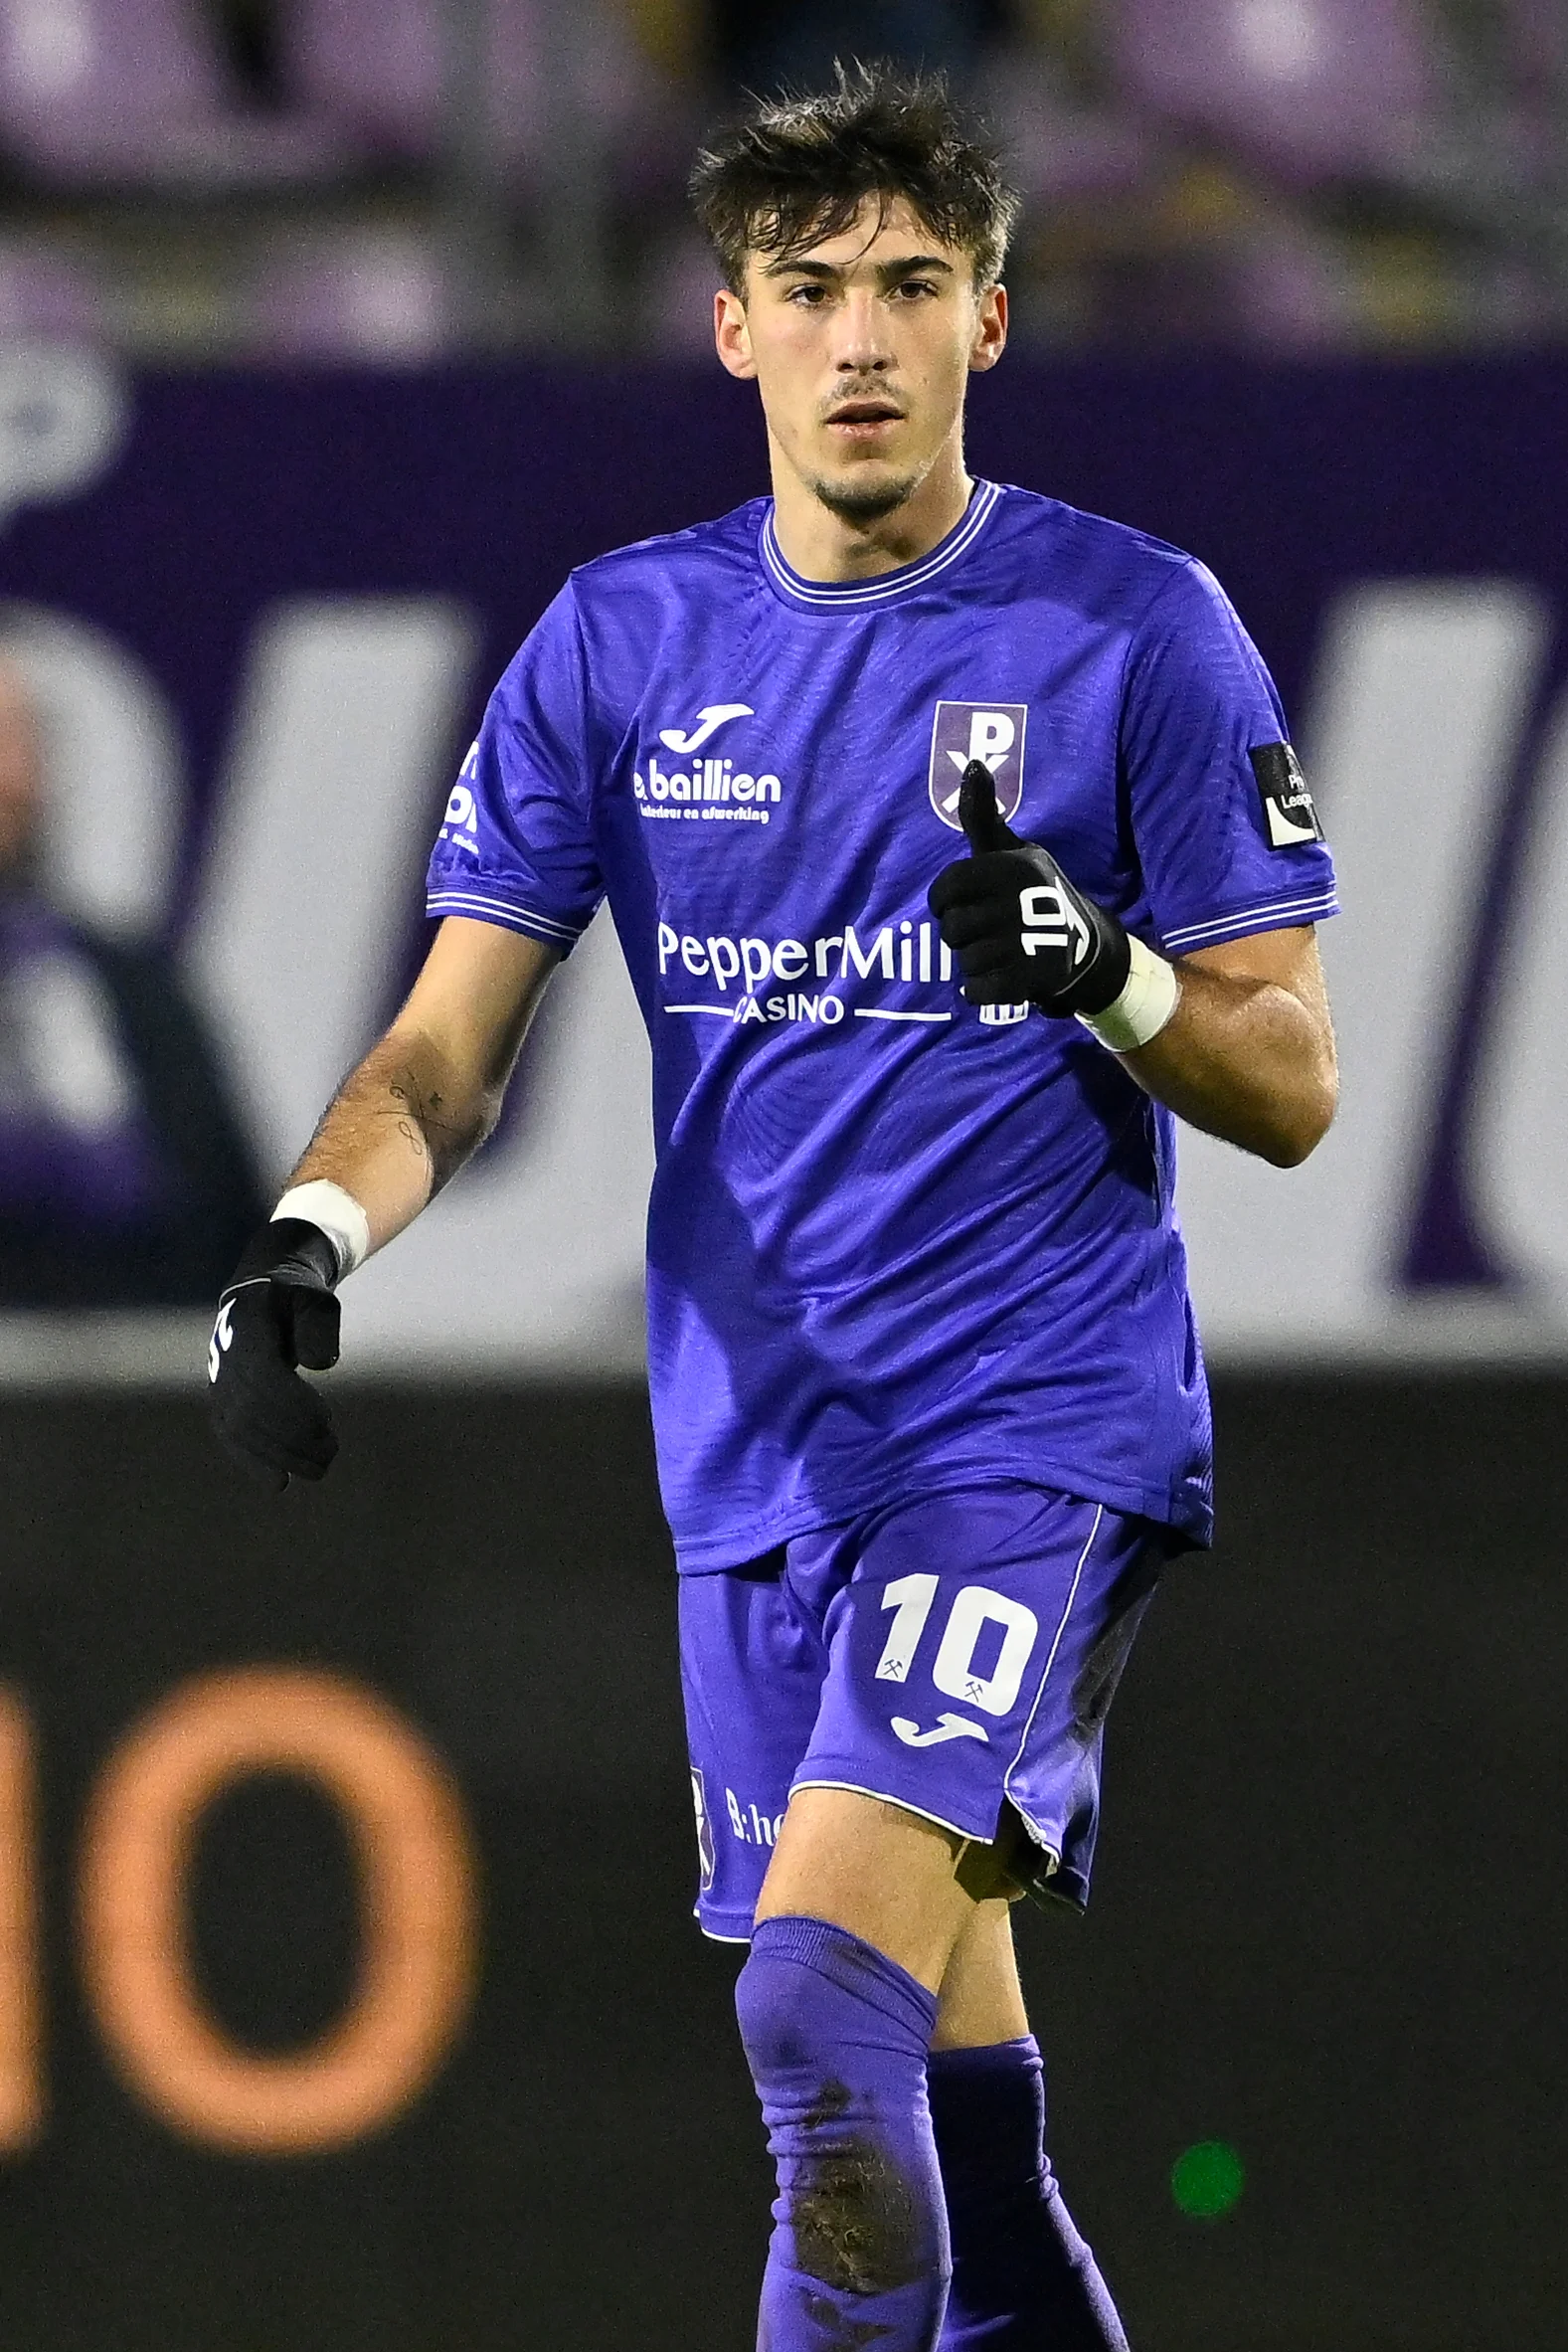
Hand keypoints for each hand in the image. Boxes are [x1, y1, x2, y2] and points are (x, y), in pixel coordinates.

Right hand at [207, 1219, 341, 1490]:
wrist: (262, 1294)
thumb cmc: (297, 1296)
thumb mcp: (316, 1297)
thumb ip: (319, 1324)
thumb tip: (319, 1364)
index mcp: (244, 1326)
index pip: (262, 1374)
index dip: (292, 1402)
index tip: (328, 1419)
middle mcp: (223, 1356)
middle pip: (251, 1407)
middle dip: (292, 1436)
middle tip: (332, 1451)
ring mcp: (217, 1379)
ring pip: (240, 1427)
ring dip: (279, 1454)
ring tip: (319, 1468)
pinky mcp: (221, 1399)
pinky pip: (229, 1434)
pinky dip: (252, 1461)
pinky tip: (279, 1483)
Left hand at [928, 761, 1131, 1014]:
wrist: (1087, 947)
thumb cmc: (1032, 893)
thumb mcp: (1010, 851)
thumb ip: (983, 816)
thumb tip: (972, 763)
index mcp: (1014, 868)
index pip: (945, 889)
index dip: (944, 901)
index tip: (961, 904)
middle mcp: (1023, 901)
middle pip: (952, 930)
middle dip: (963, 936)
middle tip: (989, 932)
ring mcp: (1030, 942)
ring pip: (965, 963)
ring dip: (976, 964)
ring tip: (1002, 953)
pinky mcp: (1035, 979)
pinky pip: (979, 992)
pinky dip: (982, 991)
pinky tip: (999, 979)